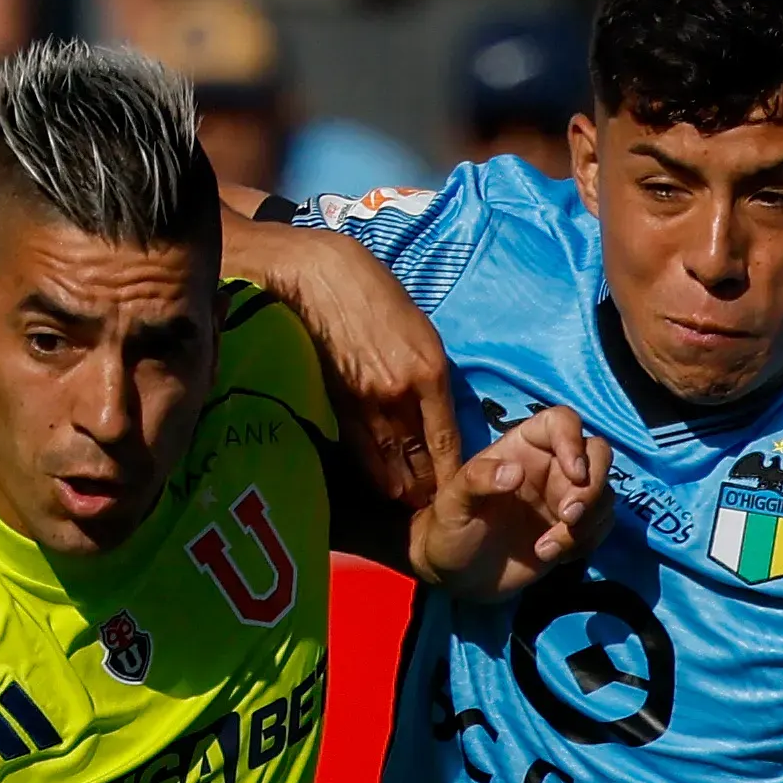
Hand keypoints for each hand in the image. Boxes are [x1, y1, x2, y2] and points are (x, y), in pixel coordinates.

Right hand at [231, 220, 457, 507]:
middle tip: (436, 504)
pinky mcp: (340, 402)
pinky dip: (374, 469)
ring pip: (390, 457)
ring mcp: (368, 401)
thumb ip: (431, 371)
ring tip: (411, 502)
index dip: (452, 469)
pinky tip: (382, 484)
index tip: (459, 488)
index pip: (446, 436)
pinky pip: (361, 447)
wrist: (324, 278)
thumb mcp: (422, 329)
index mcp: (429, 370)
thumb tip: (437, 405)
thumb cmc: (377, 293)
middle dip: (427, 483)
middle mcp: (401, 393)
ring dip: (401, 484)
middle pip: (419, 454)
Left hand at [409, 405, 607, 600]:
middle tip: (568, 518)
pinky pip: (601, 525)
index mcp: (522, 447)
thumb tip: (514, 472)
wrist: (458, 577)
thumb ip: (477, 480)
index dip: (574, 440)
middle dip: (592, 487)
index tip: (574, 474)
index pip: (562, 421)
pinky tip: (553, 558)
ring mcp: (565, 496)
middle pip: (598, 454)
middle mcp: (551, 466)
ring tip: (546, 550)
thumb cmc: (450, 530)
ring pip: (604, 493)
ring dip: (587, 523)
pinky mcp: (574, 527)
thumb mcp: (452, 504)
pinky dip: (586, 542)